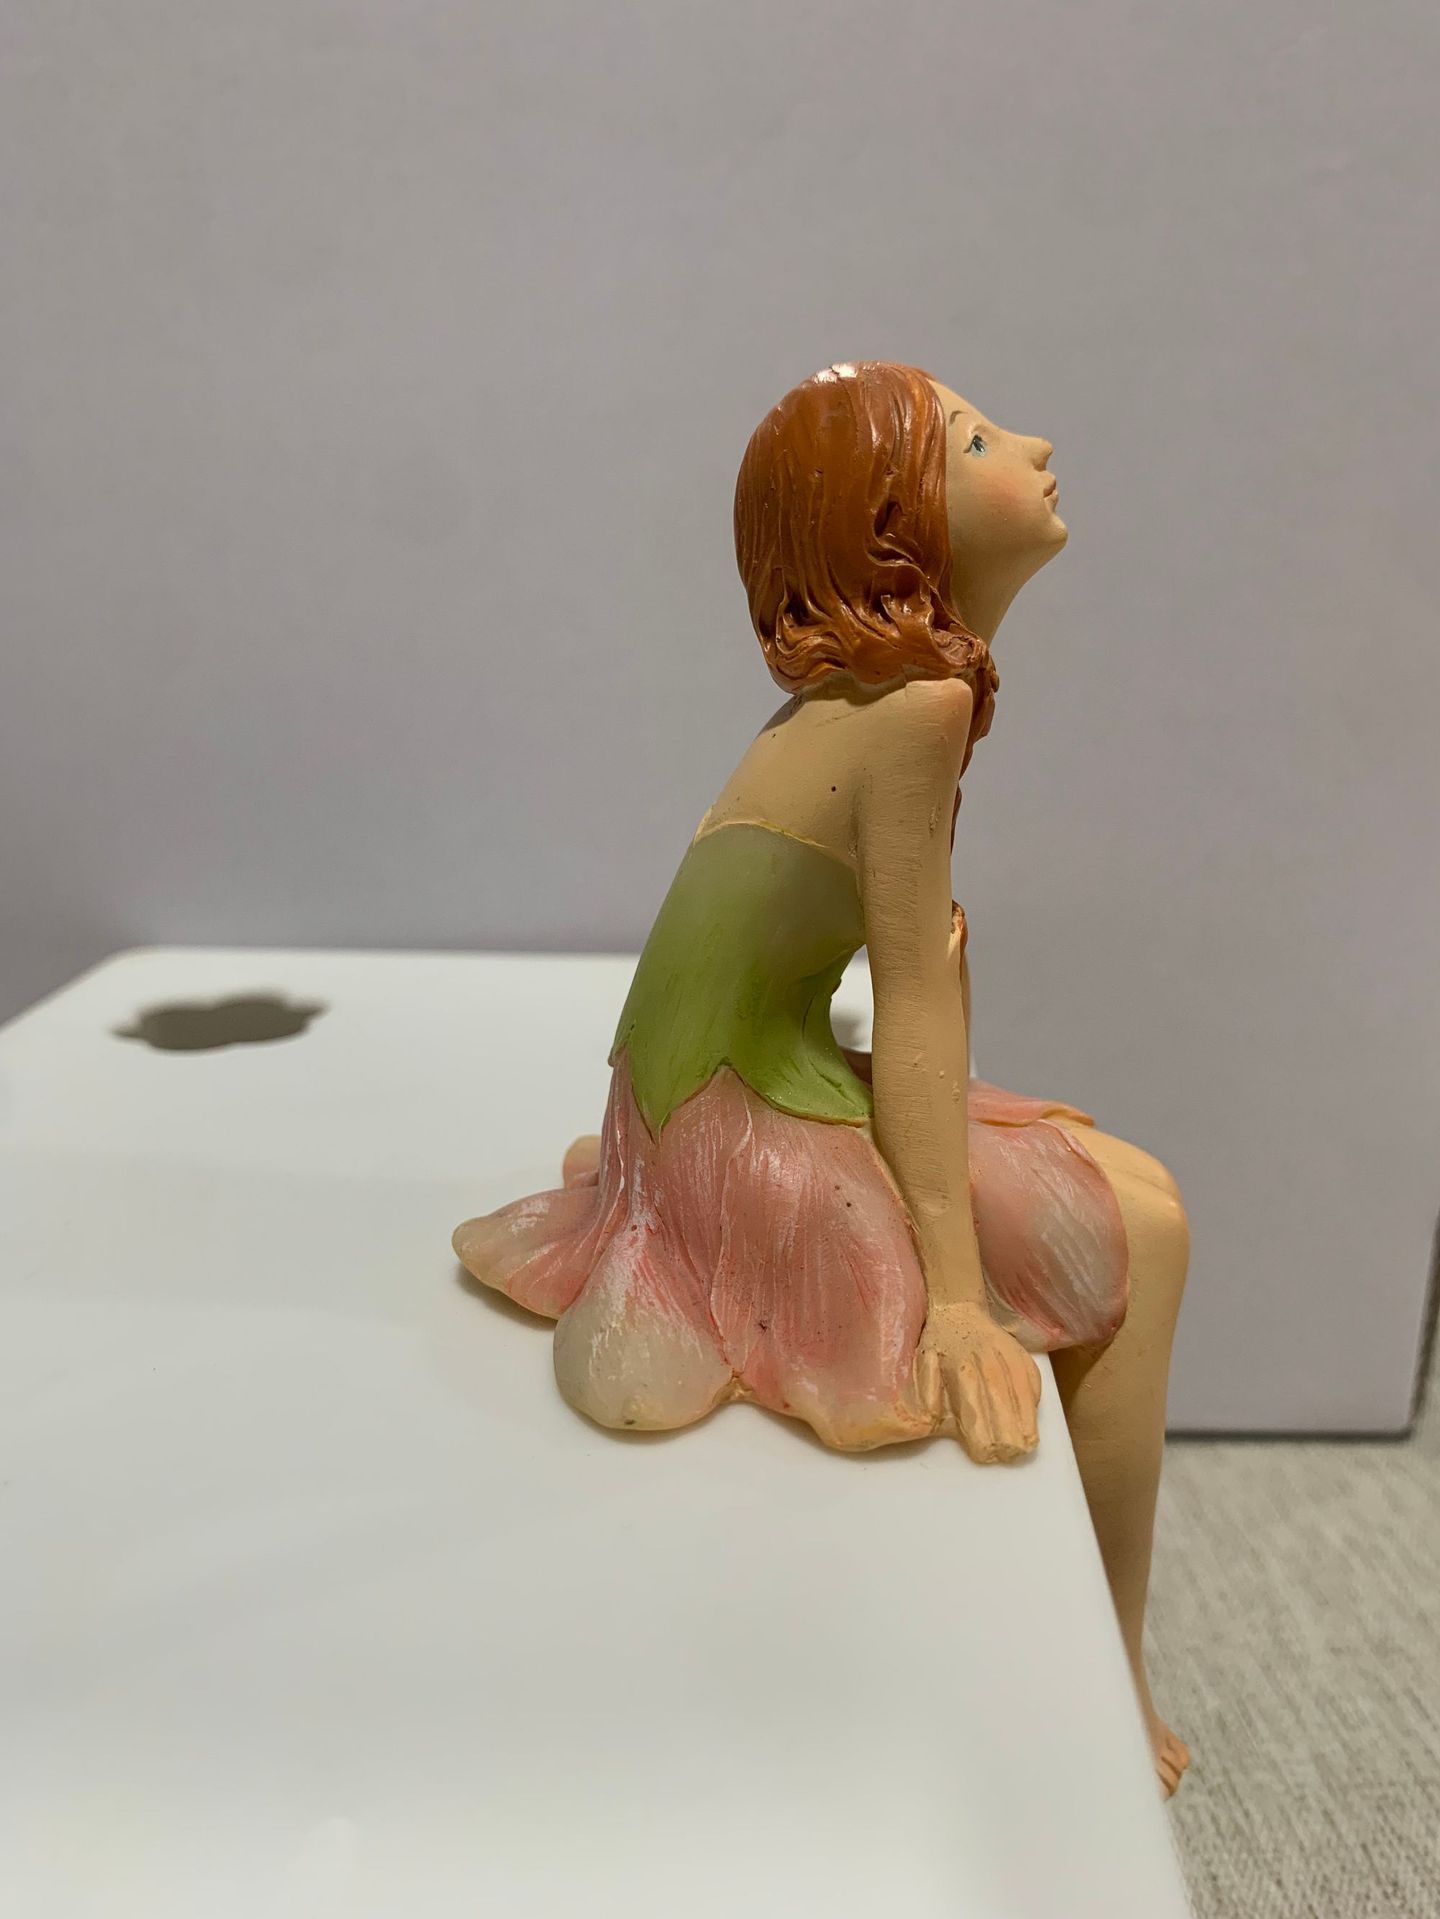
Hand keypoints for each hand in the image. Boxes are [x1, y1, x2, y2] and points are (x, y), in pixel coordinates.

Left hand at [917, 1301, 1040, 1463]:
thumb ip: (929, 1391)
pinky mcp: (1023, 1356)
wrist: (957, 1309)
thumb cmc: (938, 1342)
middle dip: (1007, 1436)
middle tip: (1010, 1453)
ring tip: (1027, 1442)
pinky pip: (1033, 1383)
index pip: (976, 1413)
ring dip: (1025, 1422)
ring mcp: (1009, 1359)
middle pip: (1003, 1409)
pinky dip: (1032, 1400)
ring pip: (1023, 1398)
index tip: (985, 1452)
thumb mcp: (924, 1364)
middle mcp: (988, 1364)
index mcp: (961, 1369)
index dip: (981, 1438)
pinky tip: (1030, 1415)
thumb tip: (932, 1417)